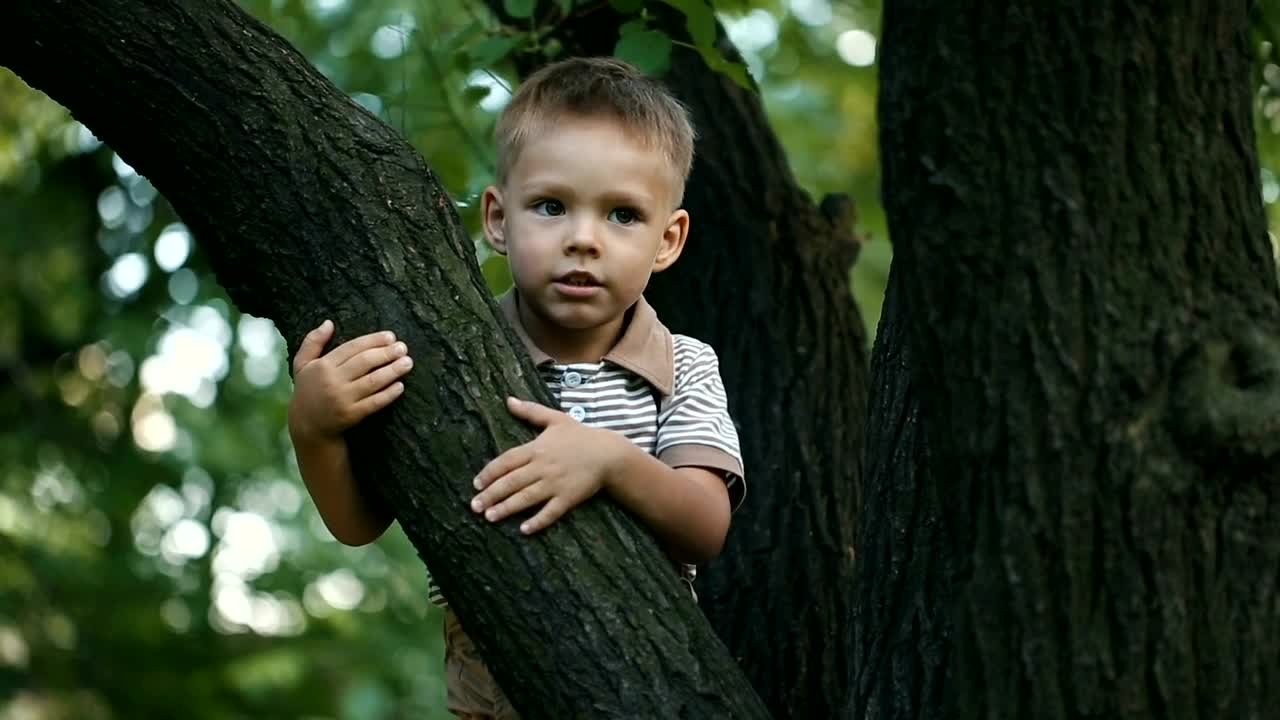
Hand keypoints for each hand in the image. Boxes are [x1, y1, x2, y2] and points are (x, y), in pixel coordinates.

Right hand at [287, 320, 412, 440]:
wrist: (307, 425)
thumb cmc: (308, 390)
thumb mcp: (302, 364)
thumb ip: (313, 341)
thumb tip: (329, 322)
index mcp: (323, 365)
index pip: (352, 348)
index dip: (373, 340)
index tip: (391, 336)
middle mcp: (332, 381)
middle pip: (365, 362)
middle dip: (386, 353)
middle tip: (403, 347)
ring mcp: (342, 399)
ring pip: (372, 381)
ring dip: (392, 371)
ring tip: (407, 363)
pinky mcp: (351, 415)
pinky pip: (374, 403)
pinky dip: (388, 394)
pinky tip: (401, 386)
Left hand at [471, 397, 625, 533]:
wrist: (609, 453)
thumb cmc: (581, 435)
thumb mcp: (555, 418)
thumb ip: (530, 411)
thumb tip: (508, 400)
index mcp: (537, 448)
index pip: (506, 461)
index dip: (489, 473)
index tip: (476, 484)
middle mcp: (543, 467)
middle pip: (512, 481)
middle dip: (491, 495)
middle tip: (474, 506)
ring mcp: (556, 483)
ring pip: (526, 498)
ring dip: (507, 508)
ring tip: (490, 517)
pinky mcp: (569, 497)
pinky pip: (551, 512)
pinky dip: (538, 521)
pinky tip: (524, 529)